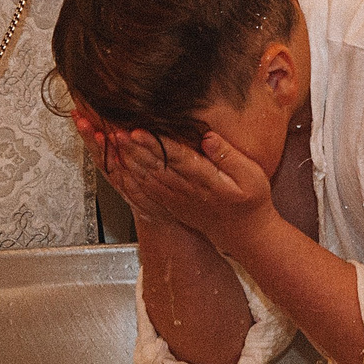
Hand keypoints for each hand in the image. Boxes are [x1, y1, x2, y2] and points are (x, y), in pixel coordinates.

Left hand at [97, 127, 274, 253]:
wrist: (243, 233)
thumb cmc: (250, 200)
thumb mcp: (252, 176)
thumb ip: (229, 156)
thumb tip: (208, 137)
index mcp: (206, 180)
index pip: (175, 158)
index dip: (155, 144)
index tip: (138, 131)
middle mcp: (186, 190)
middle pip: (154, 165)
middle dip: (132, 148)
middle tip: (114, 130)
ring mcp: (176, 198)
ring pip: (146, 176)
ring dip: (127, 159)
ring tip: (111, 141)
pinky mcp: (171, 203)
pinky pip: (146, 189)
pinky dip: (130, 175)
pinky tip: (119, 163)